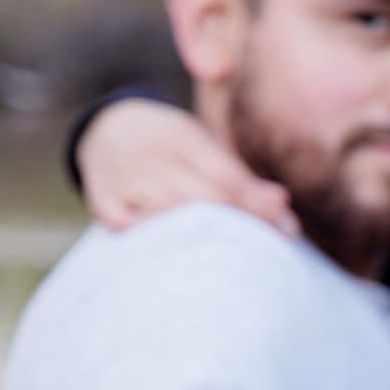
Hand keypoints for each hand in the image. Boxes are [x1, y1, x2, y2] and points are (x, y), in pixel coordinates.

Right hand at [77, 98, 297, 233]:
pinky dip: (148, 236)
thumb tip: (283, 204)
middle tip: (266, 251)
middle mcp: (151, 155)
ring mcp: (123, 178)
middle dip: (239, 225)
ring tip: (229, 259)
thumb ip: (240, 176)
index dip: (258, 206)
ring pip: (166, 212)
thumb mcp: (203, 145)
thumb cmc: (171, 146)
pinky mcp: (101, 200)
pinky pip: (124, 225)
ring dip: (199, 236)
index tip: (288, 229)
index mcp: (181, 136)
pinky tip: (171, 251)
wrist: (105, 129)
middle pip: (201, 198)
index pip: (226, 177)